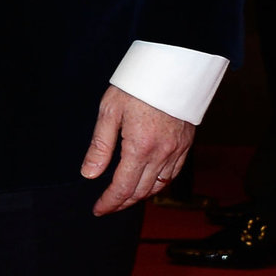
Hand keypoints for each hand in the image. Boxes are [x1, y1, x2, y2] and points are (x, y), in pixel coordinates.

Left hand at [80, 86, 192, 215]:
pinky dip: (159, 184)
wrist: (173, 66)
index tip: (98, 209)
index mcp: (140, 147)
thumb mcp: (109, 111)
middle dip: (122, 203)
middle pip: (141, 191)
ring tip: (123, 198)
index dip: (109, 202)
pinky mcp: (185, 144)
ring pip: (158, 186)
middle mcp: (162, 153)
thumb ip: (100, 146)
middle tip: (107, 206)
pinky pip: (172, 174)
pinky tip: (148, 184)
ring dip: (140, 196)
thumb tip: (89, 174)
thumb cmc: (138, 84)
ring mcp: (177, 150)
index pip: (123, 187)